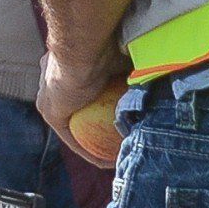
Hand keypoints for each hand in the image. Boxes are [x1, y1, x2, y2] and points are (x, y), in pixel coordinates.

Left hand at [36, 40, 130, 167]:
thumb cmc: (109, 45)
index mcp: (69, 63)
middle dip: (93, 124)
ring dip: (92, 140)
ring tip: (112, 155)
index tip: (120, 116)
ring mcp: (48, 96)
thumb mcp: (126, 60)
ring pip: (74, 124)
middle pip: (77, 109)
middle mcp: (52, 80)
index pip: (86, 89)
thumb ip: (133, 71)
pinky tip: (106, 162)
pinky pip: (71, 137)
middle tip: (116, 137)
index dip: (103, 104)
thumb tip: (159, 75)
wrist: (85, 50)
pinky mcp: (49, 111)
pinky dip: (88, 151)